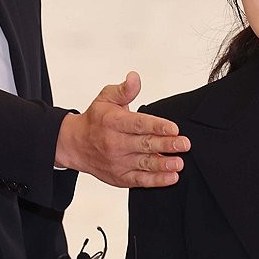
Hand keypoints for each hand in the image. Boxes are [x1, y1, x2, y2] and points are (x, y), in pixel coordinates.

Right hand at [55, 71, 190, 187]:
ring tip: (179, 162)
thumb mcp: (105, 99)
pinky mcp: (120, 177)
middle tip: (184, 144)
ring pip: (144, 164)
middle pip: (144, 144)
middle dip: (166, 144)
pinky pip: (141, 180)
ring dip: (163, 164)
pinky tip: (172, 177)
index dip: (157, 126)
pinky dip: (157, 180)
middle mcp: (115, 143)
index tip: (174, 128)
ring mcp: (118, 162)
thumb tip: (135, 77)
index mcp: (113, 122)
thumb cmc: (95, 120)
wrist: (74, 145)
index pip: (138, 124)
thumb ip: (124, 90)